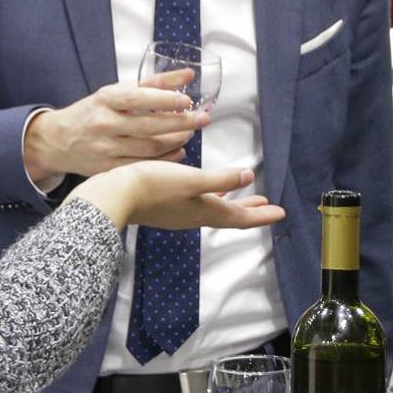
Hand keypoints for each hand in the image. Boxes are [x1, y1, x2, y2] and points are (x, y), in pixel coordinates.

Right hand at [24, 71, 206, 185]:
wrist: (58, 140)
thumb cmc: (94, 111)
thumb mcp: (116, 91)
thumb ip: (154, 83)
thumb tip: (189, 74)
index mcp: (105, 99)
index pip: (138, 98)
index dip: (164, 100)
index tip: (187, 100)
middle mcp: (104, 124)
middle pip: (148, 127)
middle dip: (180, 123)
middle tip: (202, 119)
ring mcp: (106, 149)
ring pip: (149, 149)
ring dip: (176, 141)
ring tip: (190, 133)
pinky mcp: (108, 169)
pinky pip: (143, 166)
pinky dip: (165, 160)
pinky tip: (178, 152)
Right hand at [73, 164, 284, 232]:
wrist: (112, 195)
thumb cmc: (152, 186)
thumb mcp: (191, 180)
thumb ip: (221, 179)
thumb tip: (249, 176)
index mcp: (203, 211)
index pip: (239, 217)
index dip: (261, 215)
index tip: (281, 213)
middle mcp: (193, 216)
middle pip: (228, 215)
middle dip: (249, 210)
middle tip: (267, 206)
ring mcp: (178, 213)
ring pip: (213, 209)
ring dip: (231, 203)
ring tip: (244, 197)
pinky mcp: (164, 206)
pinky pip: (197, 204)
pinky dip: (210, 197)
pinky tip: (205, 189)